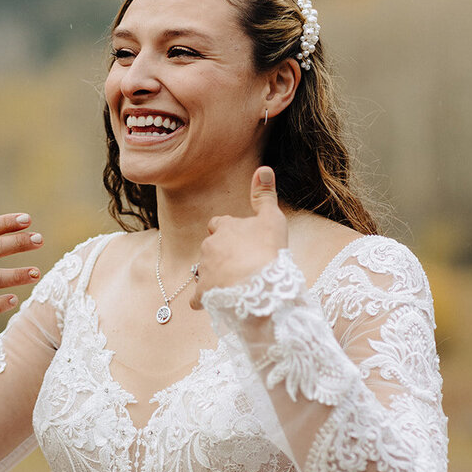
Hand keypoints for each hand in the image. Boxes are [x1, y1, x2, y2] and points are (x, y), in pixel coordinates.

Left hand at [190, 167, 287, 308]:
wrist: (259, 286)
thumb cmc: (267, 250)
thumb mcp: (272, 218)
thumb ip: (265, 195)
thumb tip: (263, 168)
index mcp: (224, 227)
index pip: (218, 224)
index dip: (227, 231)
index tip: (240, 239)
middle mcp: (209, 246)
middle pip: (211, 248)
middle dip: (221, 255)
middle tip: (242, 264)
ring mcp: (204, 271)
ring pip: (205, 272)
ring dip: (216, 277)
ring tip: (236, 285)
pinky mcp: (203, 293)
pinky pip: (199, 298)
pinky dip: (204, 300)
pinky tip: (217, 303)